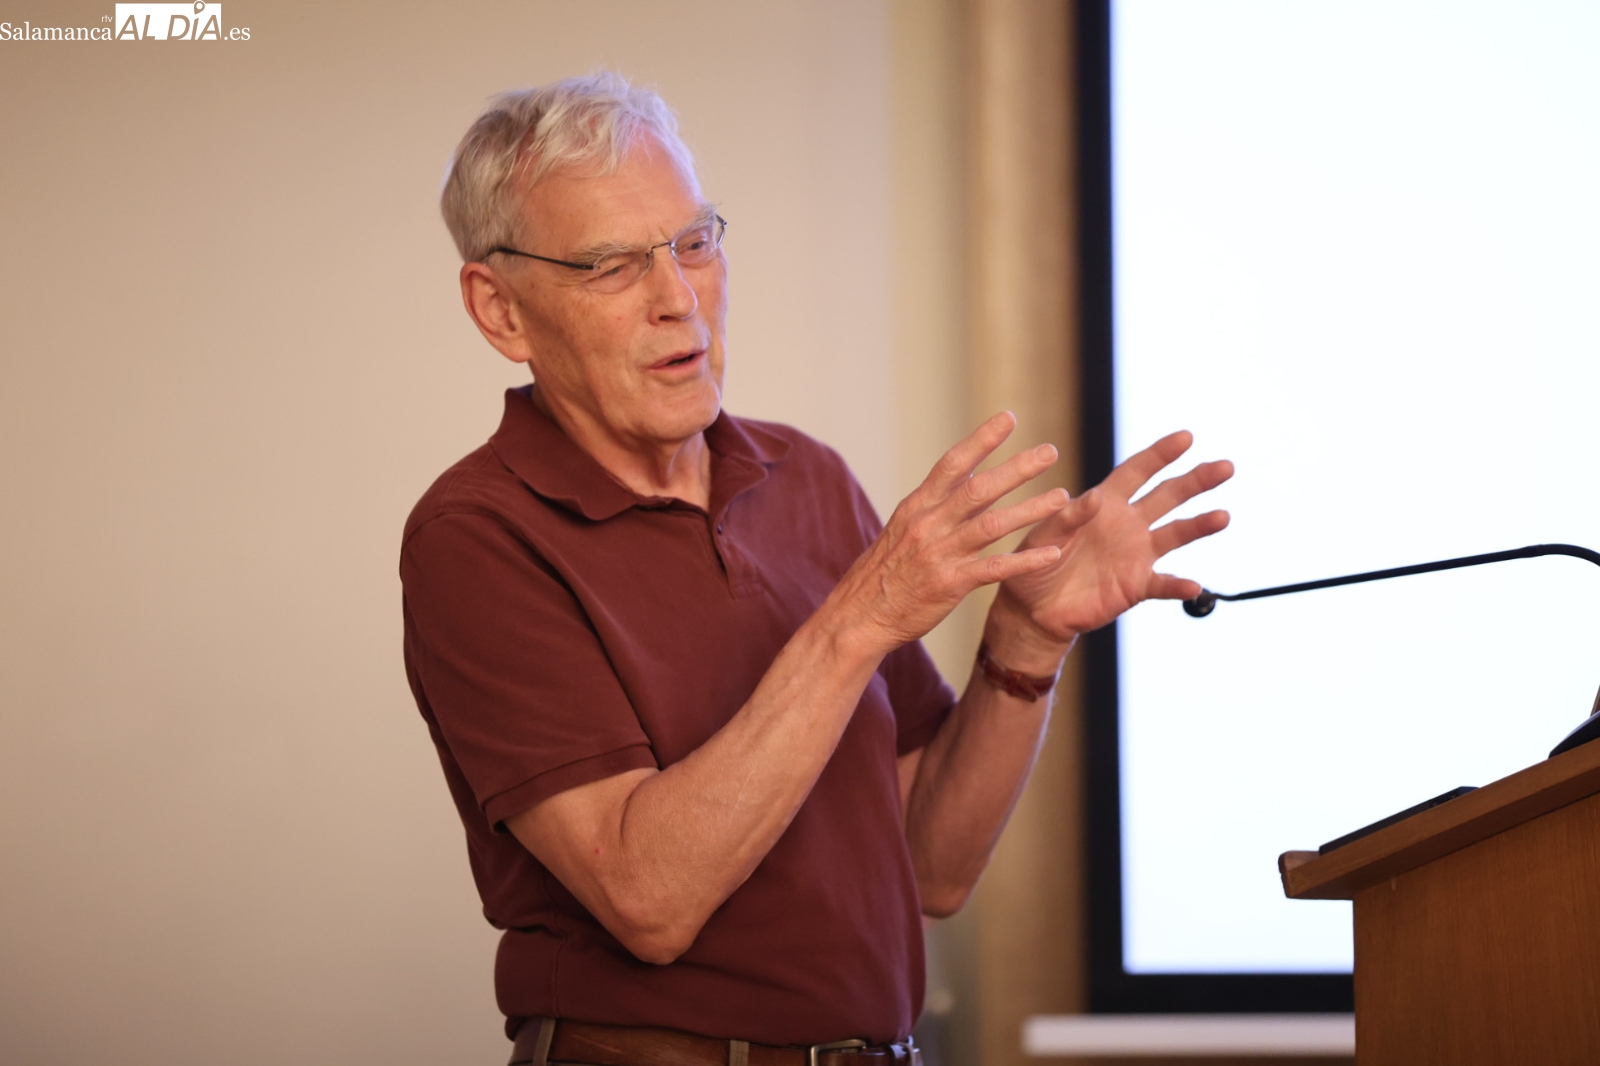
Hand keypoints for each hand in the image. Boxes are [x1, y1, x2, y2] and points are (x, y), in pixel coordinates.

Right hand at [827, 412, 1072, 655]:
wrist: (859, 615)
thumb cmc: (883, 572)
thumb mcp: (901, 528)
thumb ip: (934, 505)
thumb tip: (965, 477)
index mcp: (917, 507)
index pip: (952, 464)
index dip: (981, 440)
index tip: (1008, 418)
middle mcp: (929, 525)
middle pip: (979, 489)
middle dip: (1017, 468)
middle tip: (1050, 451)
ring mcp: (940, 554)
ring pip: (992, 525)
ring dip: (1030, 509)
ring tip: (1062, 497)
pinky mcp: (950, 585)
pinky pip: (995, 569)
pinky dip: (1025, 561)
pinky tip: (1052, 553)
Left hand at [994, 430, 1232, 648]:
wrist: (1034, 609)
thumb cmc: (1034, 564)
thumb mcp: (1042, 537)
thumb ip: (1067, 517)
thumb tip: (1096, 497)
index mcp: (1105, 503)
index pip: (1137, 471)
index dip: (1160, 454)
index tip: (1187, 437)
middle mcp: (1127, 524)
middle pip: (1168, 495)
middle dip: (1196, 480)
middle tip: (1225, 466)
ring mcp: (1135, 554)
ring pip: (1175, 534)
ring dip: (1199, 525)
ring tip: (1222, 516)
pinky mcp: (1136, 586)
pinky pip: (1163, 584)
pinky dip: (1179, 586)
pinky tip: (1194, 585)